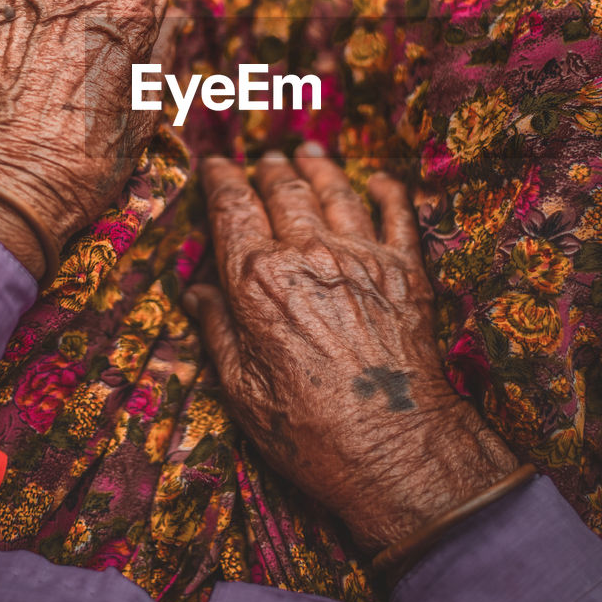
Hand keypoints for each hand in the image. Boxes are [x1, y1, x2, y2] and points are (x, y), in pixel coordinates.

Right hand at [187, 147, 515, 550]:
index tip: (216, 165)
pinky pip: (397, 213)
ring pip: (336, 192)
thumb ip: (218, 331)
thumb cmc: (310, 431)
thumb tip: (195, 293)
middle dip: (270, 169)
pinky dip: (386, 191)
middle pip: (285, 192)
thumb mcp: (242, 391)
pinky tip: (378, 180)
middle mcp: (308, 255)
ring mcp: (362, 257)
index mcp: (258, 280)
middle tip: (265, 158)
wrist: (398, 449)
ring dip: (319, 167)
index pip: (233, 210)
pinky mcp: (406, 270)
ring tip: (308, 152)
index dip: (221, 181)